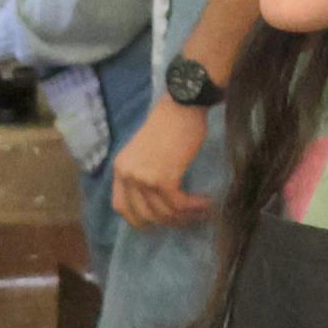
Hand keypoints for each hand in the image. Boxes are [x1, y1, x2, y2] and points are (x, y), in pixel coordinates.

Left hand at [110, 98, 213, 228]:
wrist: (181, 105)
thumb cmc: (169, 123)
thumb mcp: (144, 151)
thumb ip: (143, 172)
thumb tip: (156, 200)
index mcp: (120, 168)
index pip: (120, 206)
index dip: (137, 219)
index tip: (156, 222)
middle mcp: (128, 175)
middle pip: (143, 215)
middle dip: (166, 222)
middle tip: (185, 219)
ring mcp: (144, 178)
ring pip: (164, 212)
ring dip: (185, 216)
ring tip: (201, 212)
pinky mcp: (164, 179)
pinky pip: (179, 204)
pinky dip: (194, 207)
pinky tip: (206, 203)